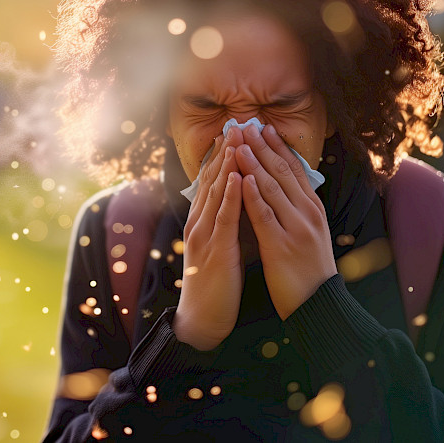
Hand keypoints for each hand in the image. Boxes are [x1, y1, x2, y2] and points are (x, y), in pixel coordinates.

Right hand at [173, 127, 245, 350]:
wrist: (202, 320)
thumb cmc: (216, 284)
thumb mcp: (221, 246)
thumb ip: (228, 222)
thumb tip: (244, 199)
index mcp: (203, 221)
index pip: (213, 181)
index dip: (223, 155)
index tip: (234, 131)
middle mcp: (199, 223)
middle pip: (212, 180)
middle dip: (225, 151)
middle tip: (236, 123)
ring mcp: (204, 235)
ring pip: (215, 193)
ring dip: (226, 164)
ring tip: (237, 139)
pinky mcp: (213, 250)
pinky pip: (223, 218)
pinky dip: (229, 195)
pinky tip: (236, 176)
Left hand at [235, 123, 336, 319]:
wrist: (319, 305)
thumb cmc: (309, 270)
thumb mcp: (310, 232)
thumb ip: (297, 208)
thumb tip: (285, 185)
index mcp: (313, 208)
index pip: (295, 170)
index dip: (278, 147)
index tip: (264, 127)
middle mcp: (307, 213)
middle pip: (283, 172)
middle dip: (262, 147)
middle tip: (246, 125)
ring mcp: (296, 228)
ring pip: (272, 188)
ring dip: (254, 163)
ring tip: (239, 143)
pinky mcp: (282, 245)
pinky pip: (265, 216)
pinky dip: (253, 195)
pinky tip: (242, 179)